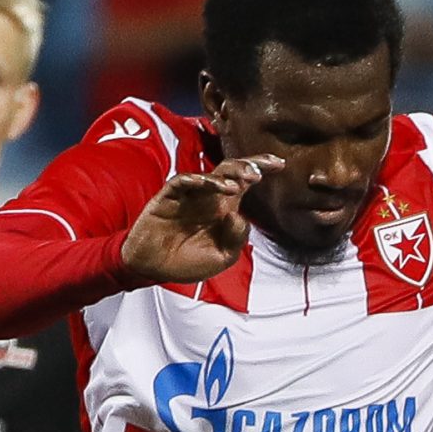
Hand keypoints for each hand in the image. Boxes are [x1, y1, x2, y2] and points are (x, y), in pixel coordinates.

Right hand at [120, 154, 282, 284]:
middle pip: (230, 171)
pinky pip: (182, 182)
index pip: (245, 182)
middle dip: (247, 167)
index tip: (280, 163)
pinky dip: (195, 180)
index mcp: (224, 208)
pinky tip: (206, 184)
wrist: (152, 268)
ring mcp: (189, 195)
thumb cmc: (187, 261)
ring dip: (225, 177)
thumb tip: (240, 216)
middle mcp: (208, 197)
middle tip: (259, 173)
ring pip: (210, 175)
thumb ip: (236, 240)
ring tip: (239, 185)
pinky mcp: (168, 197)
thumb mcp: (220, 258)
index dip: (261, 168)